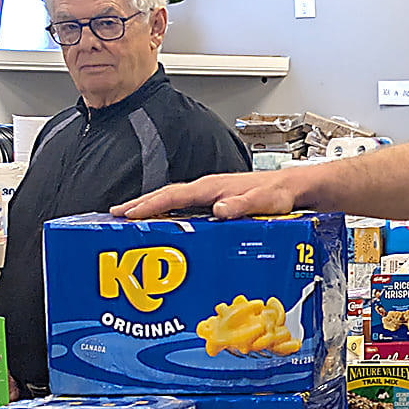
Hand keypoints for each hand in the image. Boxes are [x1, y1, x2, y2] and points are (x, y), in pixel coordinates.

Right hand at [120, 168, 309, 220]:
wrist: (293, 188)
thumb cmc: (279, 194)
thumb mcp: (264, 201)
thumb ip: (243, 205)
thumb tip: (220, 210)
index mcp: (214, 187)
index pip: (173, 195)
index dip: (149, 204)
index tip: (127, 213)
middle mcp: (209, 188)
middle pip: (166, 195)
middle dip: (140, 204)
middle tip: (114, 215)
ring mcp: (211, 193)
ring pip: (173, 199)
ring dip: (151, 207)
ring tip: (129, 218)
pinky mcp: (216, 200)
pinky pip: (185, 205)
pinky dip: (168, 211)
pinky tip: (163, 222)